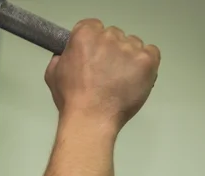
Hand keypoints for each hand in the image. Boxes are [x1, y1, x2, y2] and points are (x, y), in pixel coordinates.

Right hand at [45, 19, 160, 130]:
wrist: (91, 119)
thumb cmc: (72, 100)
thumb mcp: (53, 75)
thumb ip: (61, 58)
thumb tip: (66, 55)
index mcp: (85, 35)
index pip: (94, 26)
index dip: (94, 43)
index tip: (94, 56)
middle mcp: (108, 37)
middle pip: (115, 35)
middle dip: (112, 51)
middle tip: (106, 73)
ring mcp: (129, 48)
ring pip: (133, 44)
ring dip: (129, 58)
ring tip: (120, 80)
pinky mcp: (146, 61)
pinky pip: (151, 53)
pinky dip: (145, 64)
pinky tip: (135, 78)